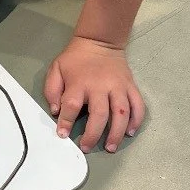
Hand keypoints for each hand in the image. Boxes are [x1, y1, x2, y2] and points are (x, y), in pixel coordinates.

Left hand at [44, 36, 144, 153]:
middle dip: (93, 134)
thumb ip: (52, 90)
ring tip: (110, 147)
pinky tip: (130, 132)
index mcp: (79, 83)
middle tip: (87, 148)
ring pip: (121, 113)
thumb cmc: (76, 59)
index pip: (71, 106)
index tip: (63, 135)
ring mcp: (118, 87)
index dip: (66, 123)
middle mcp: (100, 87)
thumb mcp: (56, 69)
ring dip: (117, 133)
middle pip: (99, 114)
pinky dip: (136, 120)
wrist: (100, 41)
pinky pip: (138, 105)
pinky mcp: (130, 86)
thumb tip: (56, 111)